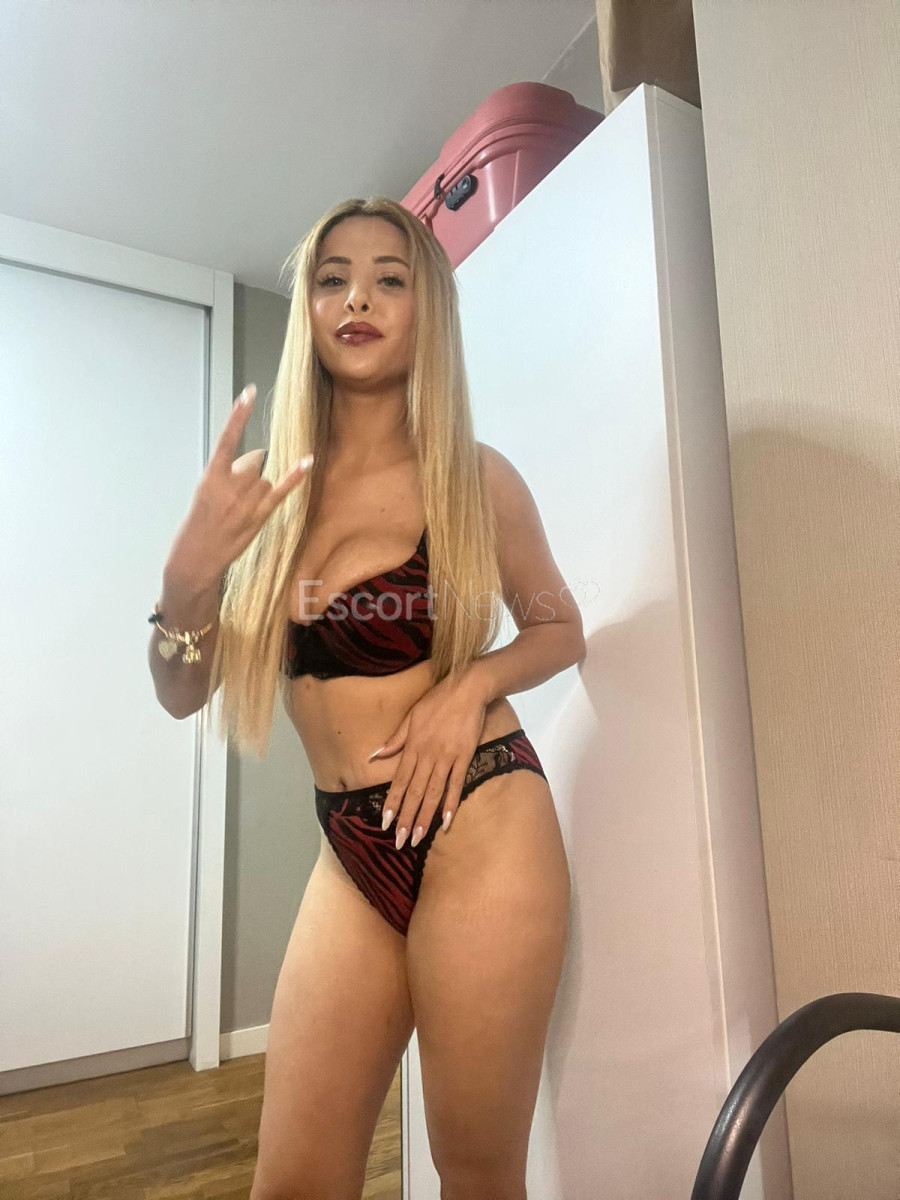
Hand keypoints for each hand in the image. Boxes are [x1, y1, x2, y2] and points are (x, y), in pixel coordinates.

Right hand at [165, 383, 312, 589]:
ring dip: (258, 487)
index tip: (249, 392)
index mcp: (211, 477)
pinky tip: (307, 460)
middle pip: (254, 459)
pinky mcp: (260, 515)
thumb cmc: (199, 524)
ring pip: (265, 477)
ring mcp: (247, 501)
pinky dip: (296, 476)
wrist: (197, 557)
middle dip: (250, 468)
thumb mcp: (204, 493)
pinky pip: (282, 490)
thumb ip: (228, 474)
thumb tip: (254, 462)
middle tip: (234, 493)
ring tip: (240, 509)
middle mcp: (231, 486)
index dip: (239, 415)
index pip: (227, 439)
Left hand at [371, 670, 488, 849]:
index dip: (392, 803)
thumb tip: (373, 756)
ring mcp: (447, 757)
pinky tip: (446, 822)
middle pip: (415, 792)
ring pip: (433, 792)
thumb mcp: (411, 716)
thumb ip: (395, 740)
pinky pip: (457, 784)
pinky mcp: (465, 756)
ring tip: (418, 838)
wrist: (467, 688)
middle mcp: (428, 755)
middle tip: (399, 841)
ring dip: (425, 817)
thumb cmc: (437, 700)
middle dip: (406, 818)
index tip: (384, 823)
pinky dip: (450, 803)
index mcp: (413, 746)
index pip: (400, 781)